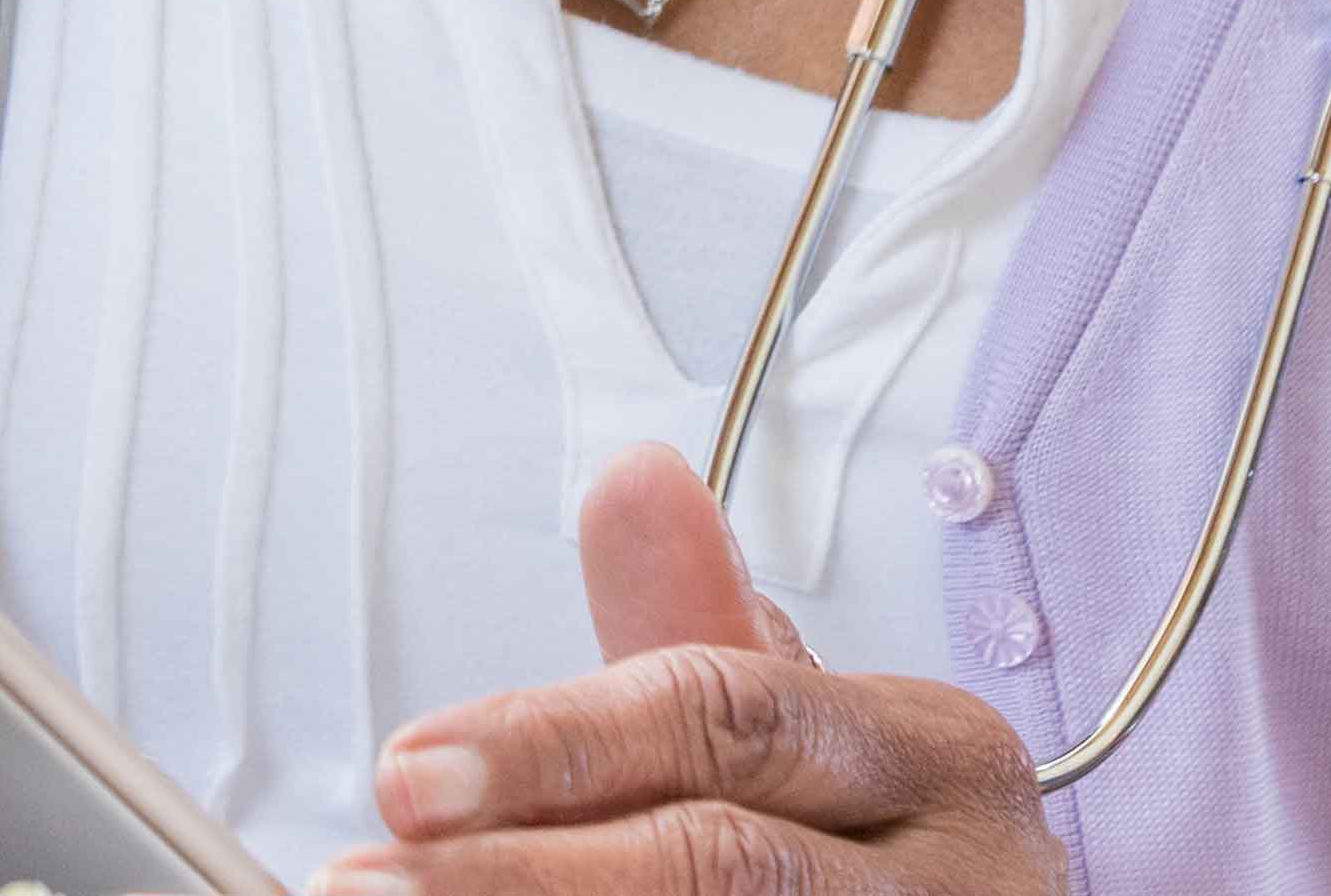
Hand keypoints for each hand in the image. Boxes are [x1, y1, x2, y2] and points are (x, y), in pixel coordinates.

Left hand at [314, 446, 1060, 892]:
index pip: (727, 717)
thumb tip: (632, 474)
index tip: (407, 768)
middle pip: (724, 860)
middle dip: (528, 865)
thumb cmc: (879, 846)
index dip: (556, 740)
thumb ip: (694, 625)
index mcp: (936, 753)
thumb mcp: (805, 729)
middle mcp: (959, 870)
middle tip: (371, 872)